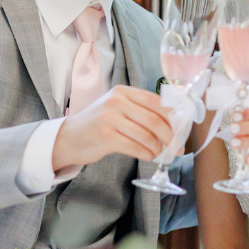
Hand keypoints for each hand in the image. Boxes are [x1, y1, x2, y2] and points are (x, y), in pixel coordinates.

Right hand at [52, 86, 173, 168]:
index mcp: (122, 92)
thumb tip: (169, 123)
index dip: (171, 116)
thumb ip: (138, 110)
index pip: (155, 101)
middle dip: (169, 135)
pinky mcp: (105, 137)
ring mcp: (109, 118)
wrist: (68, 137)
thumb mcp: (115, 108)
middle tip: (176, 146)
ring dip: (157, 147)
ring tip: (159, 153)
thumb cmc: (96, 125)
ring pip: (146, 134)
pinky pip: (134, 147)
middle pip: (154, 119)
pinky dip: (146, 154)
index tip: (180, 129)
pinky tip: (148, 156)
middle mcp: (116, 102)